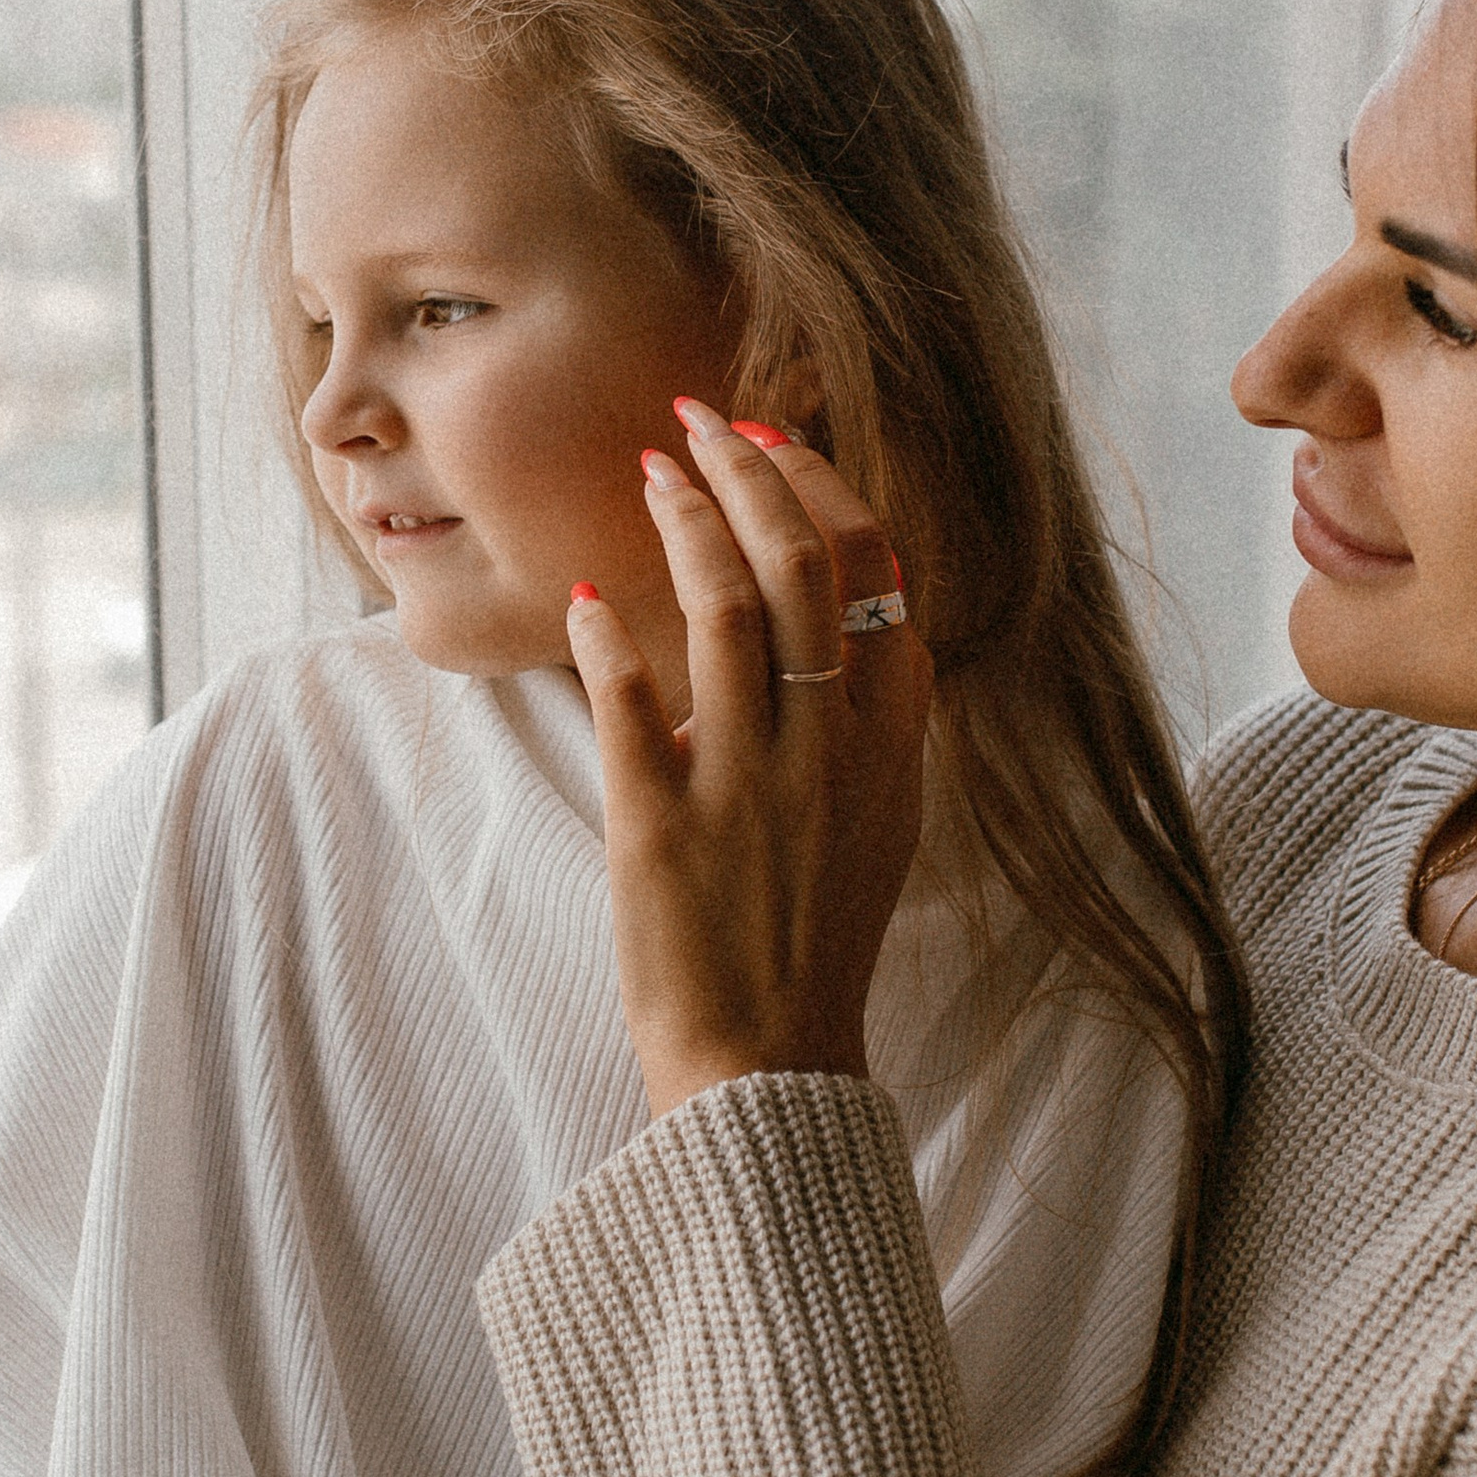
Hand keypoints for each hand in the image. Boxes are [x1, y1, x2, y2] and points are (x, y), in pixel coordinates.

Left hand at [564, 400, 934, 1113]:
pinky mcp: (665, 822)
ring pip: (726, 604)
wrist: (769, 1059)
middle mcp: (832, 743)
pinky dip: (604, 635)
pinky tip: (584, 595)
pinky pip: (631, 698)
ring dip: (683, 517)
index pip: (873, 564)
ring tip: (649, 470)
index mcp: (892, 733)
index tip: (766, 436)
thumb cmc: (814, 929)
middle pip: (801, 559)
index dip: (816, 482)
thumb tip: (824, 605)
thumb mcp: (877, 810)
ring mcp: (751, 780)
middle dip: (746, 467)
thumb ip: (865, 711)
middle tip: (697, 417)